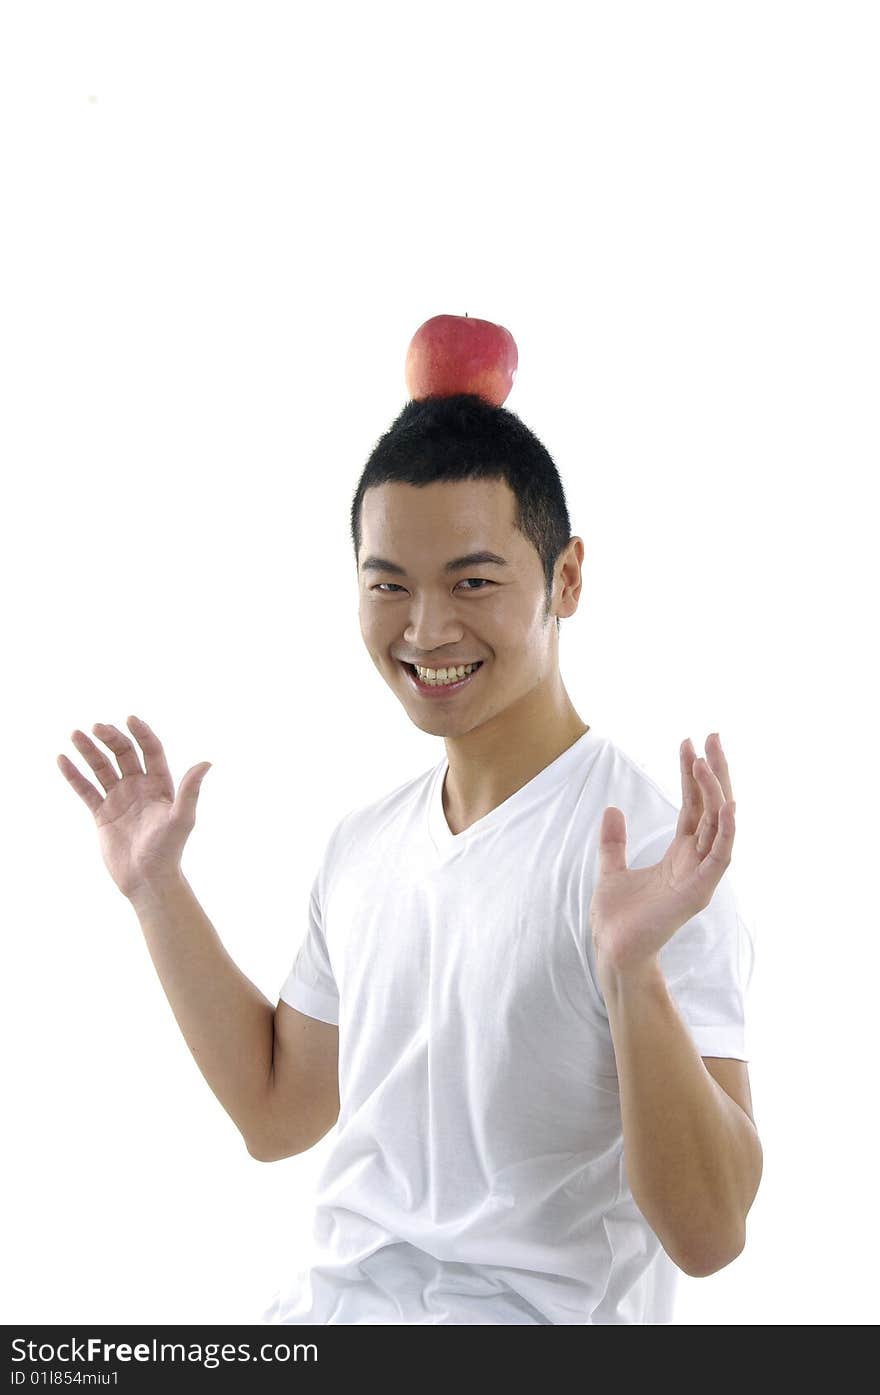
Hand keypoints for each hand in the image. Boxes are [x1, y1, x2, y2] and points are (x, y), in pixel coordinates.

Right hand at [57, 716, 211, 898]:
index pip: (150, 750)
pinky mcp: (102, 814)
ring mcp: (119, 799)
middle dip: (111, 738)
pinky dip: (74, 775)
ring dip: (89, 751)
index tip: (130, 718)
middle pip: (124, 754)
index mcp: (160, 785)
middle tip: (96, 727)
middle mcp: (139, 787)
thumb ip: (191, 790)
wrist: (147, 880)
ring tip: (74, 734)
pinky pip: (85, 789)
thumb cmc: (168, 850)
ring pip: (101, 768)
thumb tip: (207, 761)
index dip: (142, 733)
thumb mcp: (181, 818)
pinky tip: (61, 759)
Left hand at [589, 733, 735, 980]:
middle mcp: (695, 861)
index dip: (692, 775)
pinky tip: (726, 805)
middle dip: (715, 772)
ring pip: (718, 825)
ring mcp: (700, 876)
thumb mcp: (611, 868)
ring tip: (708, 759)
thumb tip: (612, 808)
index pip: (693, 806)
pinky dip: (725, 830)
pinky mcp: (699, 892)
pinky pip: (720, 856)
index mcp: (680, 854)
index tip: (688, 742)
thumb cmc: (617, 917)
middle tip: (713, 736)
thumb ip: (614, 841)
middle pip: (712, 808)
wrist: (612, 949)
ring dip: (717, 791)